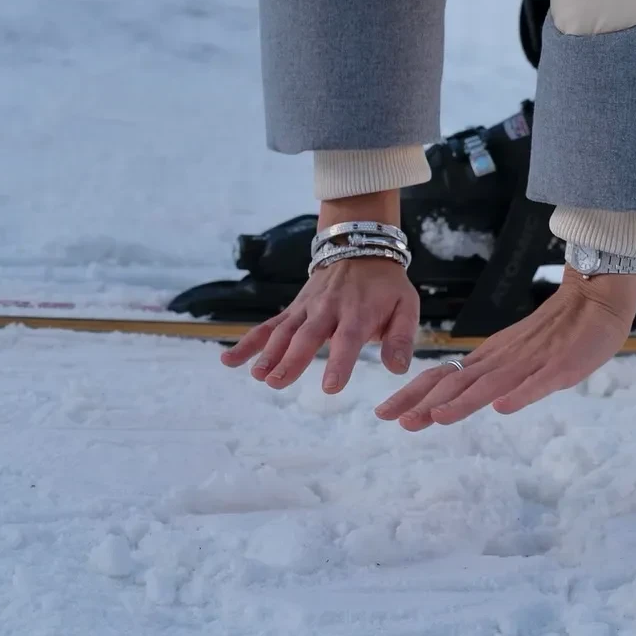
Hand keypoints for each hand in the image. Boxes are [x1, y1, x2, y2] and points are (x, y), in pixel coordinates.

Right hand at [220, 189, 418, 394]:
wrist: (359, 248)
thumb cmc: (386, 286)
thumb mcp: (406, 306)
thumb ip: (402, 338)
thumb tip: (398, 369)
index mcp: (358, 313)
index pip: (348, 339)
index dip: (340, 362)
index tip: (330, 387)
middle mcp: (328, 310)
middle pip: (307, 335)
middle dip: (292, 359)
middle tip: (277, 382)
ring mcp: (306, 308)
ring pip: (284, 330)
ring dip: (268, 352)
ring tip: (258, 375)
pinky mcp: (293, 309)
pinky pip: (268, 325)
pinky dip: (248, 342)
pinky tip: (229, 360)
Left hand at [374, 267, 635, 428]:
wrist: (595, 298)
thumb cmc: (559, 332)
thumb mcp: (519, 359)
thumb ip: (494, 377)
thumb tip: (466, 399)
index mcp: (491, 359)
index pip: (445, 378)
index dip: (415, 395)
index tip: (388, 415)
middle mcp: (503, 360)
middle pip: (457, 381)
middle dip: (424, 401)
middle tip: (392, 418)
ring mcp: (532, 363)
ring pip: (491, 384)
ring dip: (463, 402)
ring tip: (436, 417)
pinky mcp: (560, 367)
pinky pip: (538, 382)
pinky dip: (520, 395)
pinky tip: (503, 408)